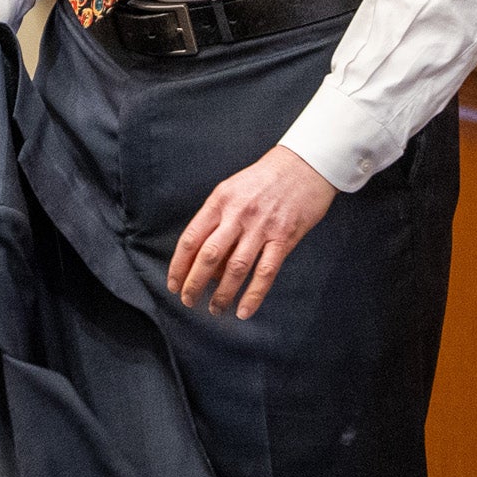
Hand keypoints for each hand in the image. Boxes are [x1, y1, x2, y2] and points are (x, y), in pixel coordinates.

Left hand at [167, 145, 336, 319]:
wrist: (303, 165)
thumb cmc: (264, 179)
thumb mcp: (232, 189)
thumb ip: (217, 219)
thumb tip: (206, 259)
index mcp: (219, 201)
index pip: (191, 238)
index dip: (179, 265)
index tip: (173, 284)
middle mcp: (237, 214)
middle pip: (208, 255)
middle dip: (194, 283)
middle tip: (188, 301)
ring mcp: (261, 227)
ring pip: (235, 268)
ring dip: (222, 294)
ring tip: (214, 309)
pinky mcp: (283, 238)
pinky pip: (265, 272)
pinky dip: (253, 295)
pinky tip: (243, 311)